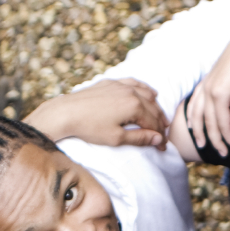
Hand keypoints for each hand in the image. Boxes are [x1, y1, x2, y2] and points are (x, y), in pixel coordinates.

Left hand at [25, 79, 167, 148]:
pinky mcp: (111, 83)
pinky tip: (151, 93)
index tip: (163, 148)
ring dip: (156, 107)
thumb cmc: (90, 127)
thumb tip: (159, 139)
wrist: (66, 112)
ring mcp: (121, 85)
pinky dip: (145, 88)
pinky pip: (134, 82)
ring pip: (146, 94)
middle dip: (160, 123)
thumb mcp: (117, 138)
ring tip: (161, 118)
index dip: (160, 137)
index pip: (154, 124)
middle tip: (163, 136)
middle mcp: (130, 92)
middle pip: (153, 109)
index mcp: (134, 106)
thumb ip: (140, 138)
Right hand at [183, 17, 229, 155]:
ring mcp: (205, 84)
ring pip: (197, 113)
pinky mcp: (206, 79)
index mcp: (219, 94)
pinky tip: (191, 124)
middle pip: (208, 122)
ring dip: (199, 130)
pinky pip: (194, 100)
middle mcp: (208, 90)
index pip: (222, 124)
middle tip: (224, 153)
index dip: (229, 139)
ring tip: (202, 144)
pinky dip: (192, 114)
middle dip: (216, 139)